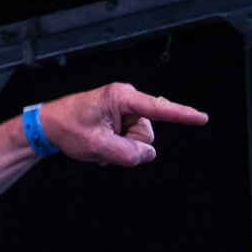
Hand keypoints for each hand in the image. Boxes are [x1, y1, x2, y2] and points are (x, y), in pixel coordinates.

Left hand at [36, 83, 208, 165]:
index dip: (182, 115)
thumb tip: (148, 154)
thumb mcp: (97, 147)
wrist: (49, 125)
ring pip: (140, 140)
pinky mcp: (122, 118)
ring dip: (121, 148)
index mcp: (121, 98)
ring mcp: (125, 109)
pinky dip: (118, 146)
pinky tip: (100, 144)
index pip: (159, 109)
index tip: (202, 118)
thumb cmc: (68, 129)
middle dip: (129, 146)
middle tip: (102, 145)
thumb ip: (128, 154)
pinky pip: (131, 140)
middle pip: (147, 133)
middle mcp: (127, 100)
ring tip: (99, 143)